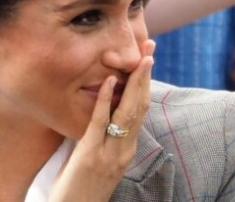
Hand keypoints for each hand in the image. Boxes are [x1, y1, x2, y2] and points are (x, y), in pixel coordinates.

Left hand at [48, 40, 154, 201]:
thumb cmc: (84, 185)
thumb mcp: (103, 159)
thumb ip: (108, 136)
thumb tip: (107, 109)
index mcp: (128, 148)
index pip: (141, 110)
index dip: (146, 84)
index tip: (149, 59)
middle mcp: (125, 149)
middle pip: (140, 106)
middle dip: (145, 76)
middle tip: (150, 49)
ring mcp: (111, 152)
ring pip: (127, 112)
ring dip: (134, 83)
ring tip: (139, 59)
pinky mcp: (91, 153)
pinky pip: (101, 122)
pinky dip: (106, 99)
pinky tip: (108, 80)